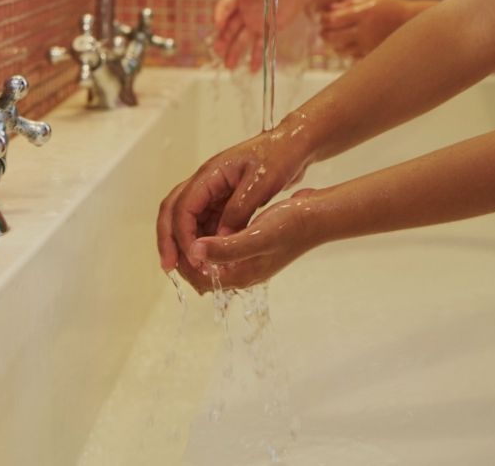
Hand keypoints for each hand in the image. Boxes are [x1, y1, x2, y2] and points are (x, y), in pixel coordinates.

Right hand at [156, 127, 310, 273]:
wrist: (294, 144)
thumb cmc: (279, 157)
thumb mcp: (261, 184)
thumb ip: (239, 211)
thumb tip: (219, 240)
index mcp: (210, 174)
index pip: (183, 206)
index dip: (182, 235)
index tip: (190, 259)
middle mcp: (206, 181)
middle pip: (174, 210)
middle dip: (169, 238)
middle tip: (169, 266)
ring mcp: (214, 189)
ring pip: (187, 217)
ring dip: (184, 241)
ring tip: (187, 268)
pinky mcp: (224, 197)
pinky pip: (205, 219)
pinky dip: (202, 237)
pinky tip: (207, 256)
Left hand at [180, 189, 325, 291]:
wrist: (319, 215)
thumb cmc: (291, 225)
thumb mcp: (256, 235)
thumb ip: (225, 248)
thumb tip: (195, 252)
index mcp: (240, 275)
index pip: (199, 279)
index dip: (183, 261)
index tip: (176, 239)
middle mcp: (242, 272)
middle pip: (203, 272)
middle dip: (187, 254)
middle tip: (179, 230)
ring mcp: (249, 260)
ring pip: (212, 258)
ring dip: (199, 244)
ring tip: (191, 221)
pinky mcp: (254, 246)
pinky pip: (224, 247)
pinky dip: (212, 236)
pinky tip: (211, 216)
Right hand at [211, 0, 310, 70]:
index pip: (226, 7)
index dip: (220, 15)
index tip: (218, 25)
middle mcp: (243, 11)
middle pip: (230, 27)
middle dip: (223, 40)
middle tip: (218, 51)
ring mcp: (254, 22)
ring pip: (241, 39)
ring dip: (234, 52)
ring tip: (229, 66)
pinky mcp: (267, 30)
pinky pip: (259, 45)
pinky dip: (256, 57)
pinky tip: (253, 69)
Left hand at [319, 0, 416, 58]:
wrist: (413, 22)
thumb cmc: (391, 7)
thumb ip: (350, 3)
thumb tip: (330, 8)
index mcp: (363, 13)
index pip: (333, 20)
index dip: (324, 20)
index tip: (322, 19)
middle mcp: (364, 30)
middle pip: (333, 38)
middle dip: (324, 35)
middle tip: (323, 32)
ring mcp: (368, 44)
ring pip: (341, 51)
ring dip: (334, 46)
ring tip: (335, 40)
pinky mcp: (373, 54)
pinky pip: (352, 58)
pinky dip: (346, 53)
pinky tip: (348, 46)